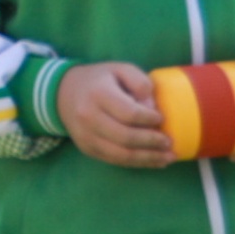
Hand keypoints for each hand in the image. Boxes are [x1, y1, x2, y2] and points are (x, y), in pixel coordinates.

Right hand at [56, 61, 173, 168]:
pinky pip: (116, 160)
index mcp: (98, 94)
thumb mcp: (121, 69)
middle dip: (152, 142)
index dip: (150, 119)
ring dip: (149, 158)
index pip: (129, 113)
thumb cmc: (101, 80)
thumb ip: (140, 82)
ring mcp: (86, 135)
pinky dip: (138, 163)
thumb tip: (152, 107)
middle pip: (126, 137)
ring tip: (169, 157)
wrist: (64, 92)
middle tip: (170, 142)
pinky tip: (156, 161)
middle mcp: (88, 116)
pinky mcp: (87, 148)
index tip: (162, 119)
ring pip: (122, 154)